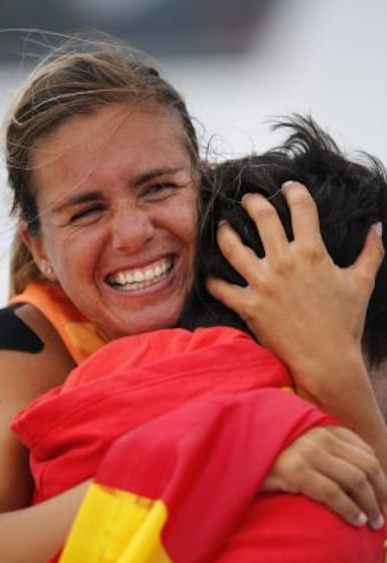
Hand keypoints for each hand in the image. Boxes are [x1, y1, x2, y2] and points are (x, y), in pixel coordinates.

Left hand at [206, 181, 383, 389]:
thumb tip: (377, 227)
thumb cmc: (345, 323)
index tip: (288, 187)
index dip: (294, 191)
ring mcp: (263, 283)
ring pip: (232, 246)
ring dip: (224, 232)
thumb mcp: (361, 283)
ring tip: (222, 226)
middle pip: (261, 217)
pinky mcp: (248, 306)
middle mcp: (284, 262)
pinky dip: (211, 280)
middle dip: (253, 201)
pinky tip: (208, 274)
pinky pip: (221, 288)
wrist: (326, 360)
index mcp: (312, 252)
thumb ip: (371, 252)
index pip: (301, 207)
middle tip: (249, 198)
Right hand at [261, 425, 386, 528]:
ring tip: (373, 522)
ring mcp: (308, 452)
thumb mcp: (300, 440)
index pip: (365, 451)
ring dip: (370, 505)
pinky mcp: (296, 471)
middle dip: (381, 492)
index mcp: (324, 427)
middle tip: (383, 513)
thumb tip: (354, 474)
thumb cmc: (270, 451)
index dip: (380, 476)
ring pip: (355, 480)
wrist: (236, 449)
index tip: (383, 495)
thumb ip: (324, 447)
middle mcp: (320, 437)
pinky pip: (334, 494)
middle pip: (366, 466)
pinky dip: (350, 510)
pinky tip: (355, 520)